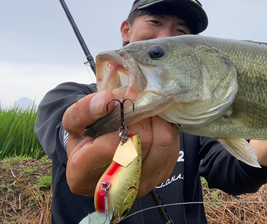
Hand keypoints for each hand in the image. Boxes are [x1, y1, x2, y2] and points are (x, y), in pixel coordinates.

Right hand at [62, 90, 179, 196]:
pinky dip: (166, 129)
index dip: (123, 119)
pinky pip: (173, 145)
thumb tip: (107, 100)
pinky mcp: (161, 175)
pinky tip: (153, 125)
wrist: (100, 152)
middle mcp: (114, 186)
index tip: (122, 105)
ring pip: (163, 142)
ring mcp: (141, 184)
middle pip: (144, 141)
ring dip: (157, 121)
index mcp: (82, 175)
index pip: (113, 145)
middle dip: (142, 116)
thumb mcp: (73, 121)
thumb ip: (84, 110)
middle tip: (137, 104)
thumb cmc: (85, 137)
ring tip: (145, 113)